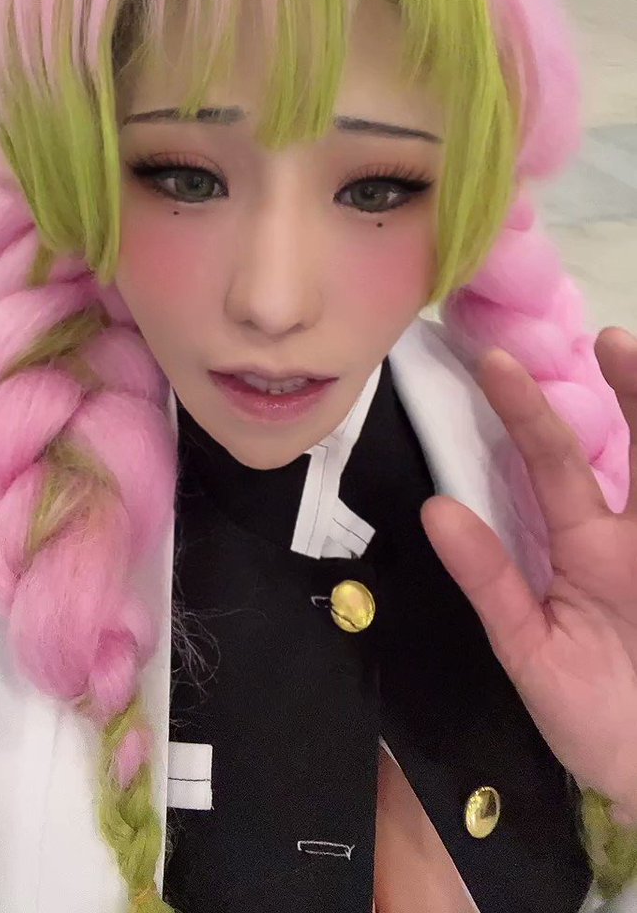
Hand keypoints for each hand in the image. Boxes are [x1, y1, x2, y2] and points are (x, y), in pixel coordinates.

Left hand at [421, 327, 636, 821]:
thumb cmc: (590, 713)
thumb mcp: (530, 650)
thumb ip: (490, 582)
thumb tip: (436, 510)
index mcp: (584, 546)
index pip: (553, 463)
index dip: (527, 414)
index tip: (496, 363)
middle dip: (631, 391)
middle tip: (610, 340)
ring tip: (636, 360)